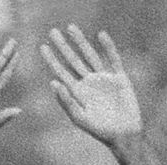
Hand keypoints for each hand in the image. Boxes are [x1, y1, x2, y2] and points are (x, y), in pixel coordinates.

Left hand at [41, 26, 141, 144]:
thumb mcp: (79, 117)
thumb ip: (66, 101)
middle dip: (63, 47)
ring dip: (80, 42)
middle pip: (73, 60)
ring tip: (71, 28)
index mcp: (77, 92)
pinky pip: (112, 59)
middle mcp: (89, 83)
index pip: (61, 72)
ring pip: (90, 56)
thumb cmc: (100, 130)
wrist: (124, 135)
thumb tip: (52, 82)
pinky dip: (108, 47)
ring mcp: (104, 79)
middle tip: (52, 32)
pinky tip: (101, 35)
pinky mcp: (119, 78)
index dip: (52, 60)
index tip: (42, 47)